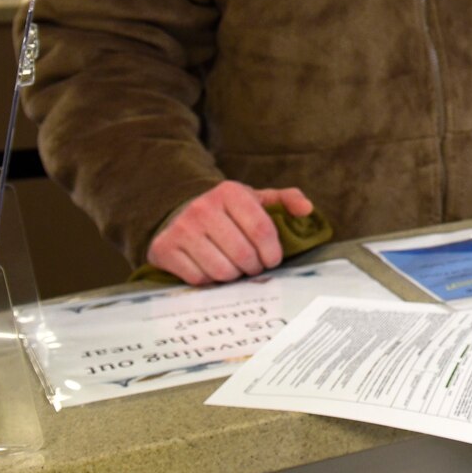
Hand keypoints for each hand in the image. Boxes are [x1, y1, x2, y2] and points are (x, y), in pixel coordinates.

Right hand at [146, 181, 314, 285]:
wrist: (178, 213)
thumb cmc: (226, 212)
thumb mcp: (255, 200)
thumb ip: (284, 200)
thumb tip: (307, 209)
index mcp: (229, 192)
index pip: (262, 230)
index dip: (272, 252)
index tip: (272, 260)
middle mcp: (202, 207)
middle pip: (243, 254)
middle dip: (254, 267)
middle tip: (253, 266)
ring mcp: (181, 229)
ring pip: (221, 270)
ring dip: (234, 276)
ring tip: (234, 267)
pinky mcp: (164, 248)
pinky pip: (199, 279)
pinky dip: (210, 281)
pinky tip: (212, 269)